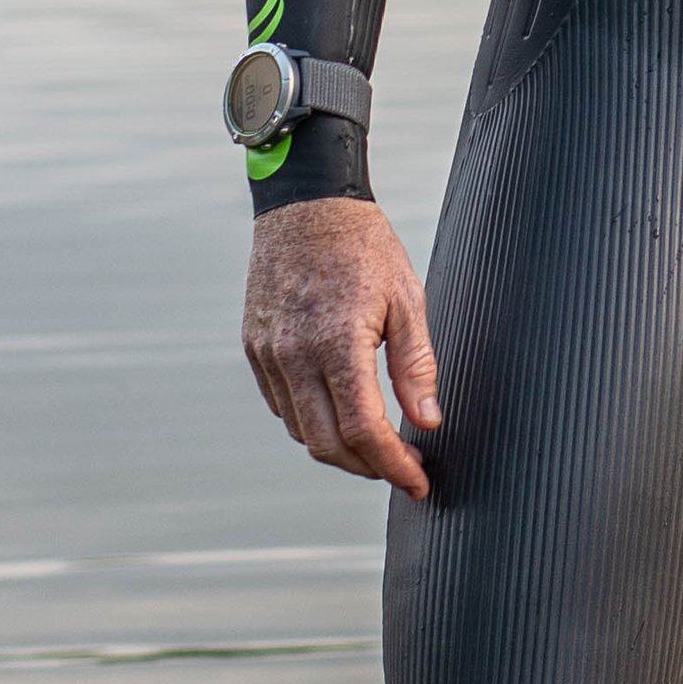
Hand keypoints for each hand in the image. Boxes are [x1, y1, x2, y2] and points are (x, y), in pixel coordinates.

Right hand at [242, 197, 439, 492]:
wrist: (305, 203)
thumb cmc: (362, 245)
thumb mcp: (406, 299)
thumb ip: (415, 366)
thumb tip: (428, 421)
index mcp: (337, 343)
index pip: (364, 430)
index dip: (393, 466)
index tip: (418, 481)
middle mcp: (294, 355)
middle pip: (328, 444)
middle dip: (369, 468)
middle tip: (402, 469)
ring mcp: (268, 353)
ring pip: (301, 431)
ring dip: (339, 450)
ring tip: (376, 446)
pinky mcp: (254, 347)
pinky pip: (281, 405)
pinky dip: (311, 423)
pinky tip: (339, 414)